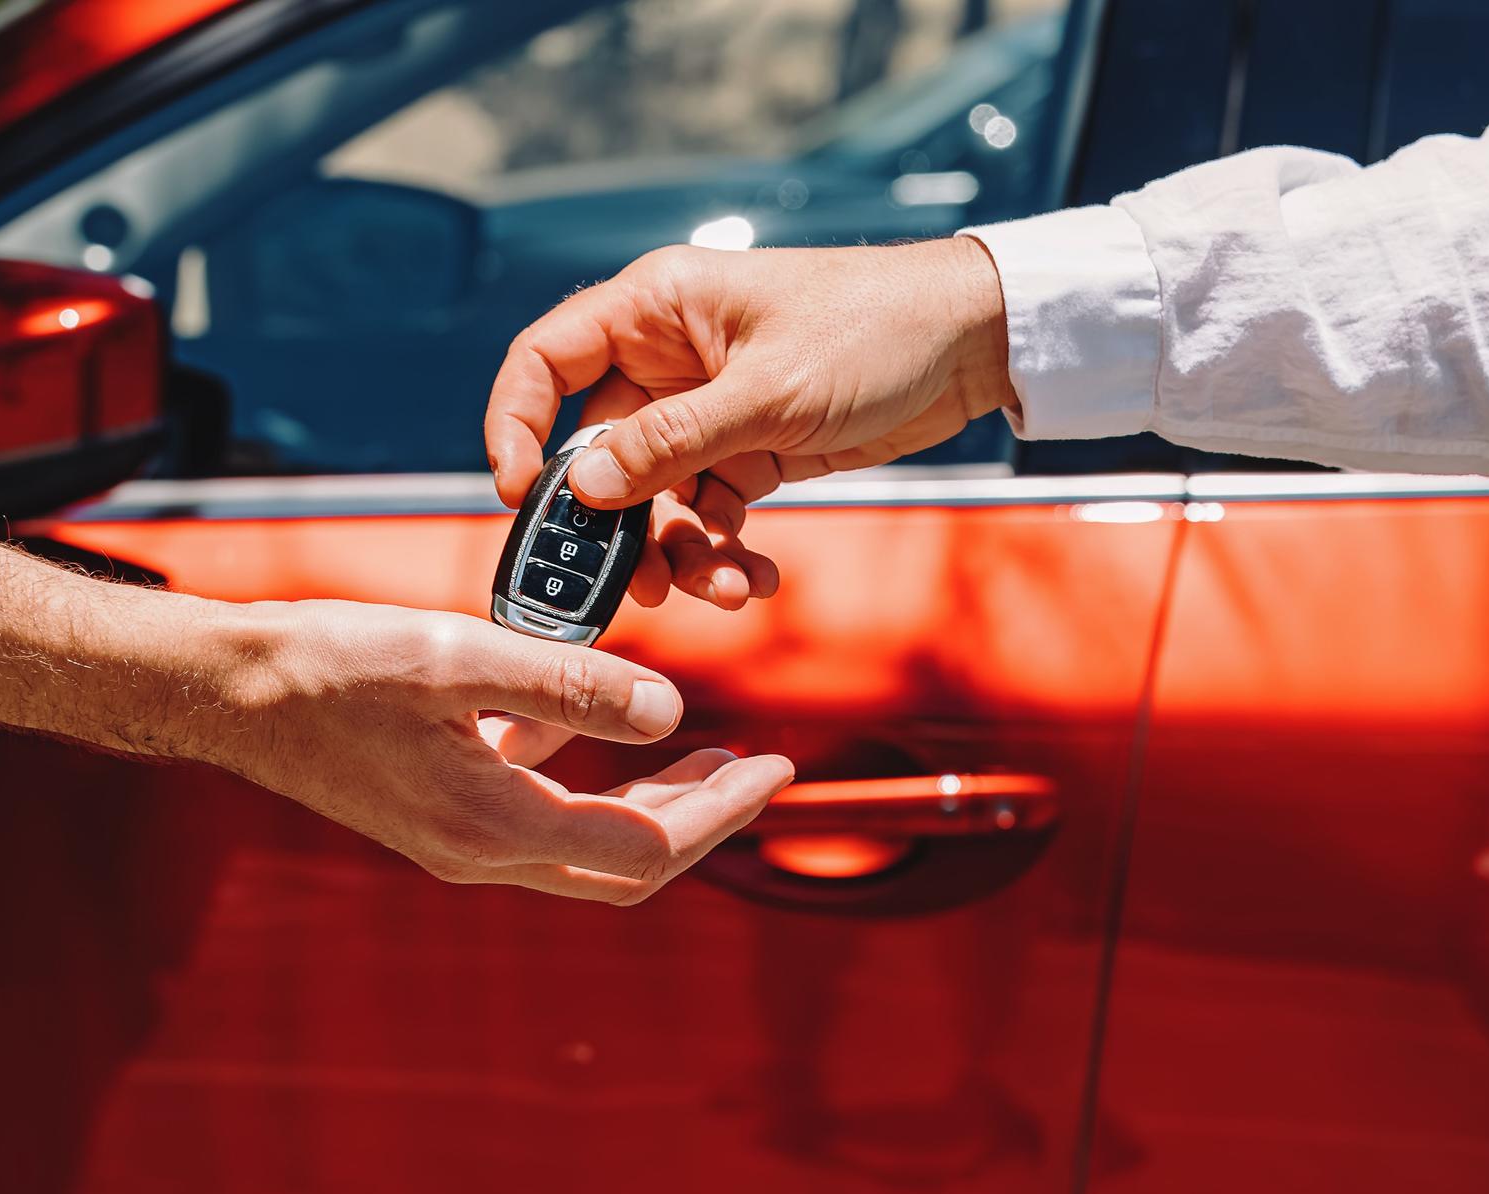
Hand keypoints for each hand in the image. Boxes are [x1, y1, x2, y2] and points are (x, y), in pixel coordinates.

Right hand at [207, 599, 792, 903]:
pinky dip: (589, 780)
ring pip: (587, 843)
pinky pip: (540, 810)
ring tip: (707, 752)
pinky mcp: (440, 814)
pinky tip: (601, 721)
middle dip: (702, 818)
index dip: (720, 812)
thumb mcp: (456, 655)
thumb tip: (669, 709)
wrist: (226, 689)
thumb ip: (568, 683)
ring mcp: (458, 840)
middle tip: (760, 769)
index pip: (645, 846)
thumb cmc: (327, 665)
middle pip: (627, 862)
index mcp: (493, 825)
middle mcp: (480, 853)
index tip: (776, 772)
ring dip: (652, 803)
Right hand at [483, 238, 1014, 608]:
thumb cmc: (873, 331)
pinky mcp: (752, 452)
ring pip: (658, 497)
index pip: (545, 361)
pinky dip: (725, 549)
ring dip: (681, 551)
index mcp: (654, 310)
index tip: (518, 497)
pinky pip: (710, 511)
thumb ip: (671, 443)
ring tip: (721, 589)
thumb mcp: (768, 394)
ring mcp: (711, 410)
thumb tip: (581, 487)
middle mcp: (670, 359)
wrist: (972, 345)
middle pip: (600, 452)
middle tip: (635, 585)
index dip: (515, 425)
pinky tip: (755, 578)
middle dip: (618, 525)